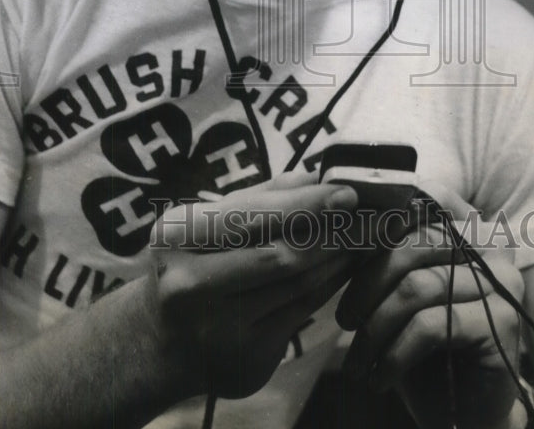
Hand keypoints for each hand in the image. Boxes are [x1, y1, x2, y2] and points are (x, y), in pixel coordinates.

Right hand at [144, 173, 358, 401]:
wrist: (159, 340)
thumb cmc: (189, 263)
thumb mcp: (204, 222)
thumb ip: (259, 197)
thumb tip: (316, 175)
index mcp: (179, 236)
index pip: (253, 217)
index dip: (307, 205)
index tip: (349, 191)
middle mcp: (191, 285)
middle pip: (281, 254)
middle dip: (334, 231)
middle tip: (374, 214)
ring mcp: (218, 328)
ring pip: (298, 285)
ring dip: (339, 257)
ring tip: (367, 235)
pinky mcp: (246, 359)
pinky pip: (302, 312)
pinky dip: (329, 285)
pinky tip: (346, 266)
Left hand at [335, 185, 524, 428]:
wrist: (465, 409)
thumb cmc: (424, 342)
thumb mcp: (401, 286)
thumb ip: (386, 248)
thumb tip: (339, 218)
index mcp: (468, 224)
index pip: (425, 196)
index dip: (383, 212)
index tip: (344, 239)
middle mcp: (491, 244)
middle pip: (413, 244)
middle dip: (367, 284)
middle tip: (344, 320)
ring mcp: (502, 282)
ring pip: (416, 288)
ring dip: (375, 328)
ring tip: (357, 360)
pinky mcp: (501, 322)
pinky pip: (430, 326)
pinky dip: (395, 354)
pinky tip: (379, 377)